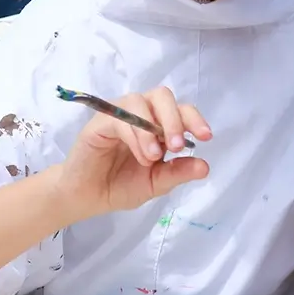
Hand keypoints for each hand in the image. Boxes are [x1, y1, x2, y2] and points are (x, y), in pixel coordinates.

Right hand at [49, 87, 210, 221]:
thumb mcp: (156, 183)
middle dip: (175, 118)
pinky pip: (121, 118)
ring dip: (153, 128)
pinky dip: (135, 136)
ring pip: (141, 101)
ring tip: (154, 157)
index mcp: (157, 125)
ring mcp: (119, 114)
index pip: (180, 109)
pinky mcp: (100, 121)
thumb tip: (205, 166)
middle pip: (162, 96)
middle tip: (176, 146)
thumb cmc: (120, 186)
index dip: (194, 118)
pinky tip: (141, 156)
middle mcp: (139, 114)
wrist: (88, 198)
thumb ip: (178, 173)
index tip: (205, 136)